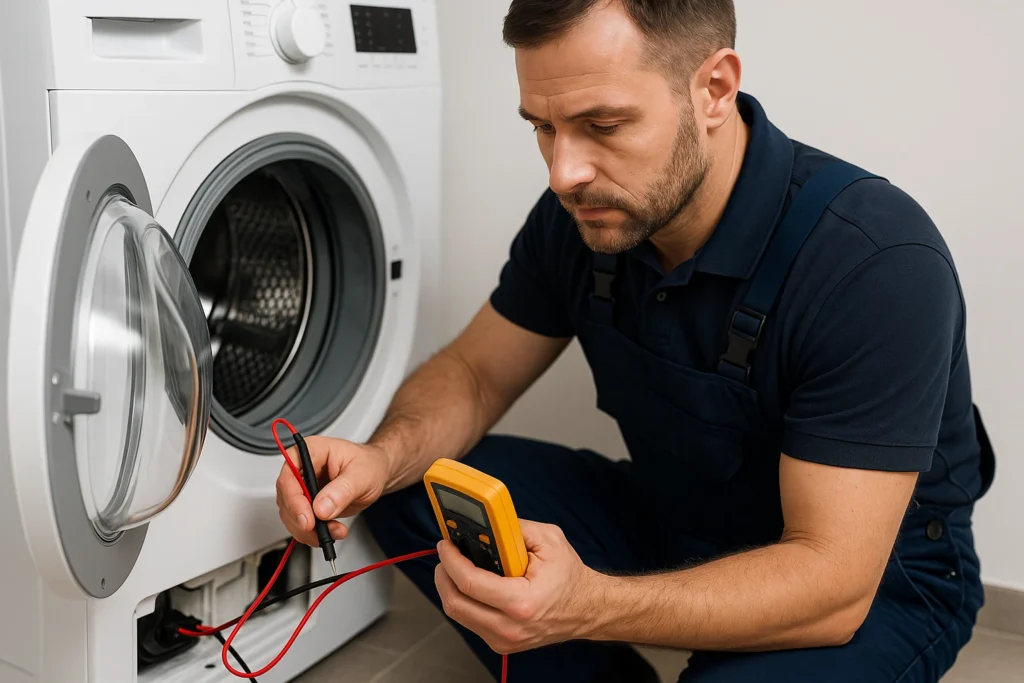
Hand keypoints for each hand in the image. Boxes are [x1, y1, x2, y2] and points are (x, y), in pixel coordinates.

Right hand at [275, 437, 390, 545]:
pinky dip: (313, 533)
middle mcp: (302, 468)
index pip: (290, 475)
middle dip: (301, 519)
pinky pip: (300, 522)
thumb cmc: (369, 465)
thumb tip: (321, 508)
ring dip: (308, 530)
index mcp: (312, 451)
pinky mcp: (308, 504)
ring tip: (334, 531)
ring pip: (290, 514)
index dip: (294, 499)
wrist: (376, 473)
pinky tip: (332, 531)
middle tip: (319, 530)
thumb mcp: (361, 475)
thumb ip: (342, 491)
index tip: (307, 519)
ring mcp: (303, 487)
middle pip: (286, 497)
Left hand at [434, 520, 600, 654]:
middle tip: (445, 555)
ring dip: (450, 588)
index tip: (445, 545)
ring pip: (458, 615)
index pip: (470, 583)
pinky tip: (469, 583)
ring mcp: (504, 641)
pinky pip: (470, 621)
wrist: (587, 609)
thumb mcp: (549, 540)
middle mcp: (510, 627)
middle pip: (455, 603)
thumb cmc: (570, 576)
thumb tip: (486, 522)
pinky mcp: (501, 644)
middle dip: (443, 575)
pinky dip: (464, 600)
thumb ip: (514, 529)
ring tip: (455, 566)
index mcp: (522, 602)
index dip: (451, 561)